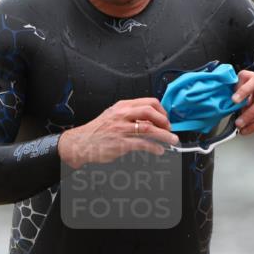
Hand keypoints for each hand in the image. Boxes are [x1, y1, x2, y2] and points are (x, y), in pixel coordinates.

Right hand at [58, 98, 179, 168]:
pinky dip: (154, 148)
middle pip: (151, 112)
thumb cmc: (97, 131)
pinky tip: (158, 150)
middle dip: (164, 121)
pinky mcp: (121, 143)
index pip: (149, 102)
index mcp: (122, 106)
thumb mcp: (113, 116)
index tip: (165, 119)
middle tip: (169, 129)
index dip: (161, 111)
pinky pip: (143, 144)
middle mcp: (123, 115)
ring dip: (165, 135)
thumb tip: (150, 121)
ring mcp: (122, 129)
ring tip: (172, 140)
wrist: (81, 142)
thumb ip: (130, 116)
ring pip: (150, 129)